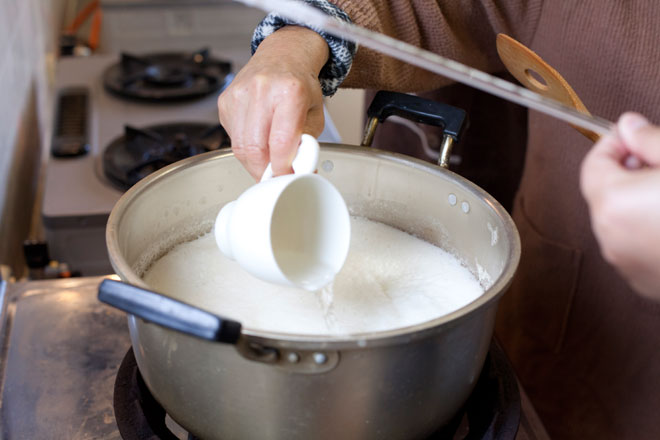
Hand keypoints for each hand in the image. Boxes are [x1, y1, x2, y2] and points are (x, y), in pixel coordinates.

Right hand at [217, 26, 328, 179]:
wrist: (283, 56)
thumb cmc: (300, 86)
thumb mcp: (315, 115)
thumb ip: (306, 145)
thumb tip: (297, 171)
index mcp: (290, 91)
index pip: (280, 142)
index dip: (282, 168)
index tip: (287, 177)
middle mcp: (261, 90)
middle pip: (255, 148)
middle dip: (265, 171)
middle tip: (275, 176)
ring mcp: (239, 94)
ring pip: (240, 147)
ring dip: (254, 163)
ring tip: (267, 162)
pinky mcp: (225, 101)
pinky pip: (232, 137)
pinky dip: (245, 147)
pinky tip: (257, 139)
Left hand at [580, 112, 659, 299]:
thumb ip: (651, 140)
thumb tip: (630, 127)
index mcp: (615, 204)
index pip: (592, 166)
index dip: (613, 145)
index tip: (633, 136)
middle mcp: (611, 239)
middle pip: (605, 195)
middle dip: (627, 173)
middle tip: (657, 162)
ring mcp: (627, 265)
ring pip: (619, 223)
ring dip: (638, 203)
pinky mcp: (646, 282)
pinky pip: (636, 248)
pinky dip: (649, 231)